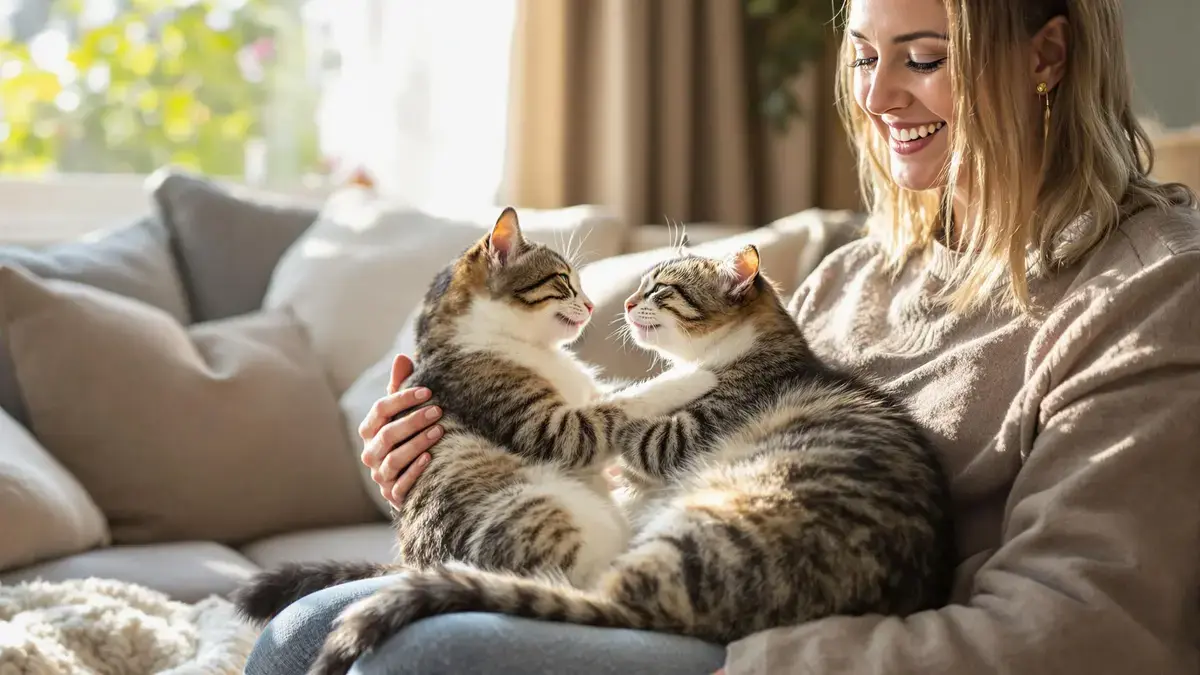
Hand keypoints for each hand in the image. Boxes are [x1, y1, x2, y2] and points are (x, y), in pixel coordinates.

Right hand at [359, 354, 442, 507]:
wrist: (405, 478)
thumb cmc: (404, 436)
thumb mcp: (400, 412)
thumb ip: (400, 386)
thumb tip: (402, 357)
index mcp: (369, 430)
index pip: (380, 409)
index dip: (403, 398)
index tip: (428, 391)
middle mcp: (370, 453)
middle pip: (387, 434)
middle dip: (413, 421)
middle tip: (437, 410)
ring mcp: (379, 475)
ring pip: (394, 458)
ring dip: (417, 443)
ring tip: (439, 431)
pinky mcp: (392, 494)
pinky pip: (401, 483)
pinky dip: (415, 470)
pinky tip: (431, 458)